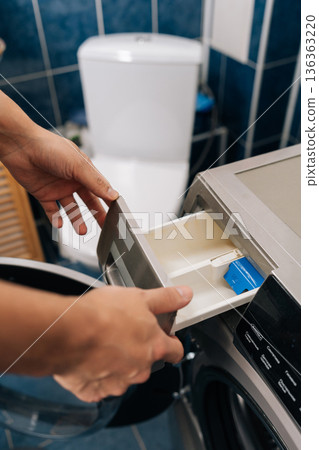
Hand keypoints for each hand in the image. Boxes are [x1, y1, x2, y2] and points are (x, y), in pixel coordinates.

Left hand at [0, 91, 117, 233]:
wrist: (21, 147)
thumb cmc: (50, 148)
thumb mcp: (78, 165)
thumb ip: (96, 182)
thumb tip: (113, 195)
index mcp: (84, 170)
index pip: (101, 188)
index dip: (109, 200)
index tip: (117, 212)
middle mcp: (72, 179)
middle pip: (89, 200)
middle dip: (97, 214)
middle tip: (105, 226)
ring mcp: (58, 188)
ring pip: (71, 208)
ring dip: (77, 220)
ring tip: (82, 231)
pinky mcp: (43, 194)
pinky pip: (52, 210)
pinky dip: (56, 218)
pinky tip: (60, 224)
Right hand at [53, 285, 191, 402]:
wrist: (68, 333)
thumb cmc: (101, 315)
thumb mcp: (139, 297)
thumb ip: (165, 299)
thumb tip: (185, 295)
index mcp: (154, 347)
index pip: (175, 351)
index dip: (172, 343)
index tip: (166, 337)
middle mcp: (140, 369)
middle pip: (147, 362)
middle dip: (137, 348)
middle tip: (122, 331)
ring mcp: (117, 383)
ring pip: (123, 373)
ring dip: (116, 361)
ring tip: (101, 341)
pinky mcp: (94, 391)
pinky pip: (98, 384)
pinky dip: (95, 373)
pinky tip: (88, 356)